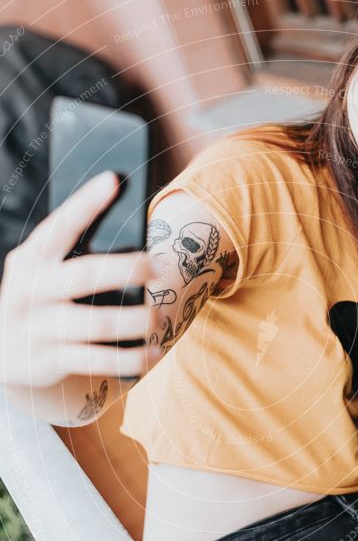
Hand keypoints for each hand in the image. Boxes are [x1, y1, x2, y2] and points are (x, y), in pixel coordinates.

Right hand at [0, 171, 159, 388]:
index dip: (86, 203)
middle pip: (84, 275)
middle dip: (126, 269)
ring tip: (159, 317)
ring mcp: (38, 328)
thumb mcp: (44, 270)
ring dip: (135, 321)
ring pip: (97, 324)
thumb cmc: (43, 298)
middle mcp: (30, 291)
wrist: (7, 354)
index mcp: (30, 259)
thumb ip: (73, 250)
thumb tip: (128, 217)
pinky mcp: (49, 360)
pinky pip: (96, 360)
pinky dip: (129, 358)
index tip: (114, 180)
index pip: (60, 226)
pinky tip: (152, 353)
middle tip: (158, 267)